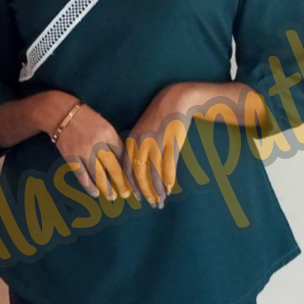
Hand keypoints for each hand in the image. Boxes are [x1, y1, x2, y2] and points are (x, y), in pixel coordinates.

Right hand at [53, 103, 136, 201]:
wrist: (61, 112)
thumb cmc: (85, 118)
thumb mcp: (103, 124)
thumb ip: (112, 140)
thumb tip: (122, 160)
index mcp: (108, 133)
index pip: (122, 155)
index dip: (128, 169)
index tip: (132, 179)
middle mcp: (97, 142)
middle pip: (113, 167)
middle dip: (121, 183)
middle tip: (127, 194)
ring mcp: (83, 151)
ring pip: (98, 175)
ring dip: (107, 188)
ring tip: (112, 197)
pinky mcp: (71, 157)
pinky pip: (82, 176)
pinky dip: (89, 187)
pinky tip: (95, 193)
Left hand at [123, 83, 197, 209]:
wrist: (175, 100)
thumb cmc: (158, 117)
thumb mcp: (142, 130)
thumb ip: (137, 148)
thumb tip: (136, 172)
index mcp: (132, 140)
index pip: (127, 168)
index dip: (131, 184)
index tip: (136, 197)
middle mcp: (142, 142)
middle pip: (140, 173)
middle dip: (145, 191)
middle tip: (152, 203)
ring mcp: (157, 142)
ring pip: (155, 173)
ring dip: (158, 190)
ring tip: (162, 200)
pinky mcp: (171, 142)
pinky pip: (169, 166)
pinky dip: (169, 180)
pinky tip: (170, 189)